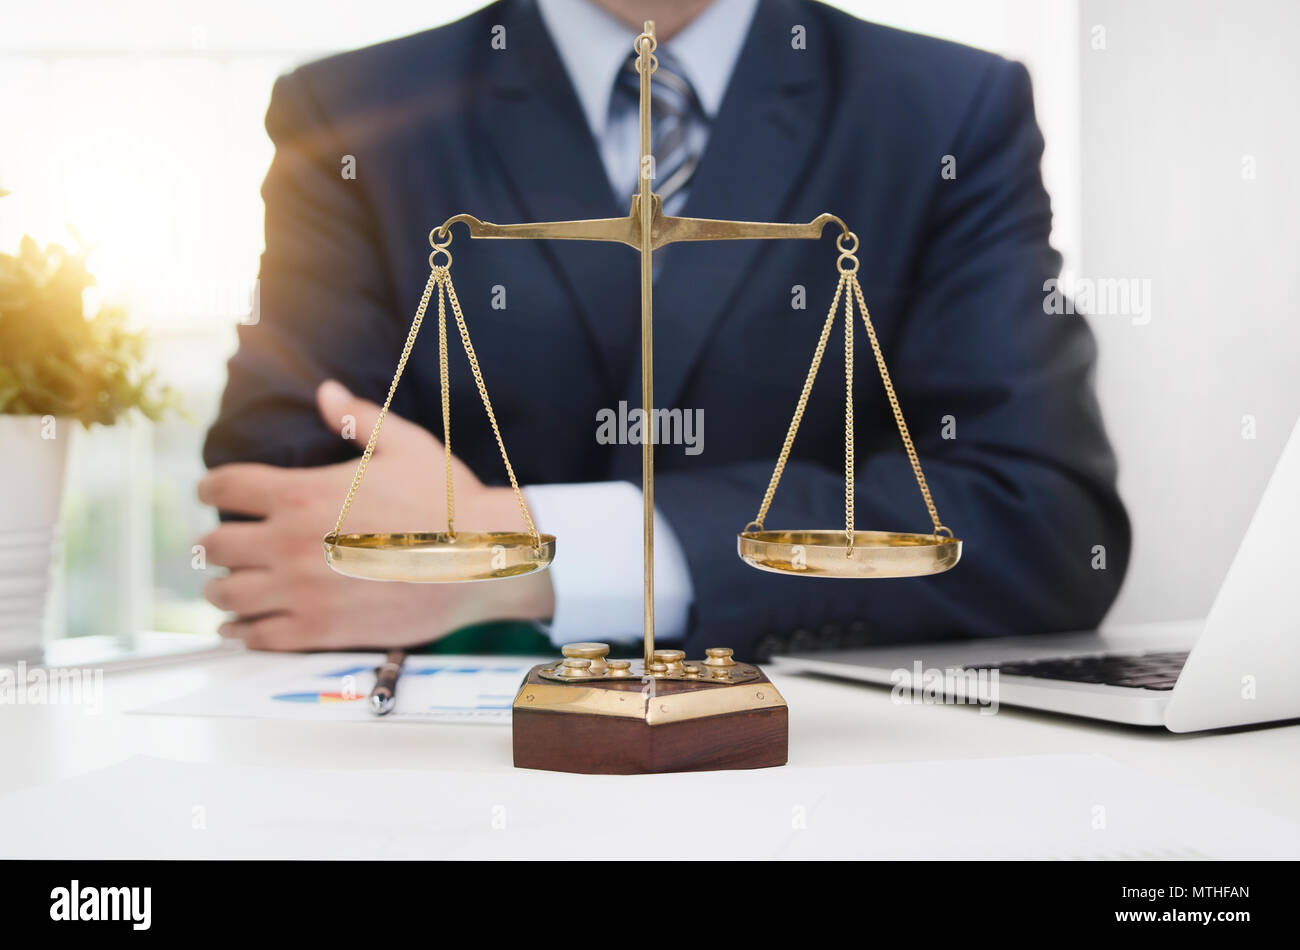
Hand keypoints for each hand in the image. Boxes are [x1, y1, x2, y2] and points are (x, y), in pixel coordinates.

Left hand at [196, 380, 553, 649]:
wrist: (484, 558)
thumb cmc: (449, 501)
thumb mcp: (406, 446)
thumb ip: (358, 418)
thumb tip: (325, 393)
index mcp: (302, 493)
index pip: (225, 487)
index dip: (212, 488)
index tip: (213, 493)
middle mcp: (289, 542)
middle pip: (215, 544)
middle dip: (216, 541)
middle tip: (225, 543)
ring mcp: (301, 591)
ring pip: (227, 594)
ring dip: (223, 587)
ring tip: (229, 585)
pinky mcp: (320, 630)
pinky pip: (257, 635)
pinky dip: (241, 631)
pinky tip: (241, 626)